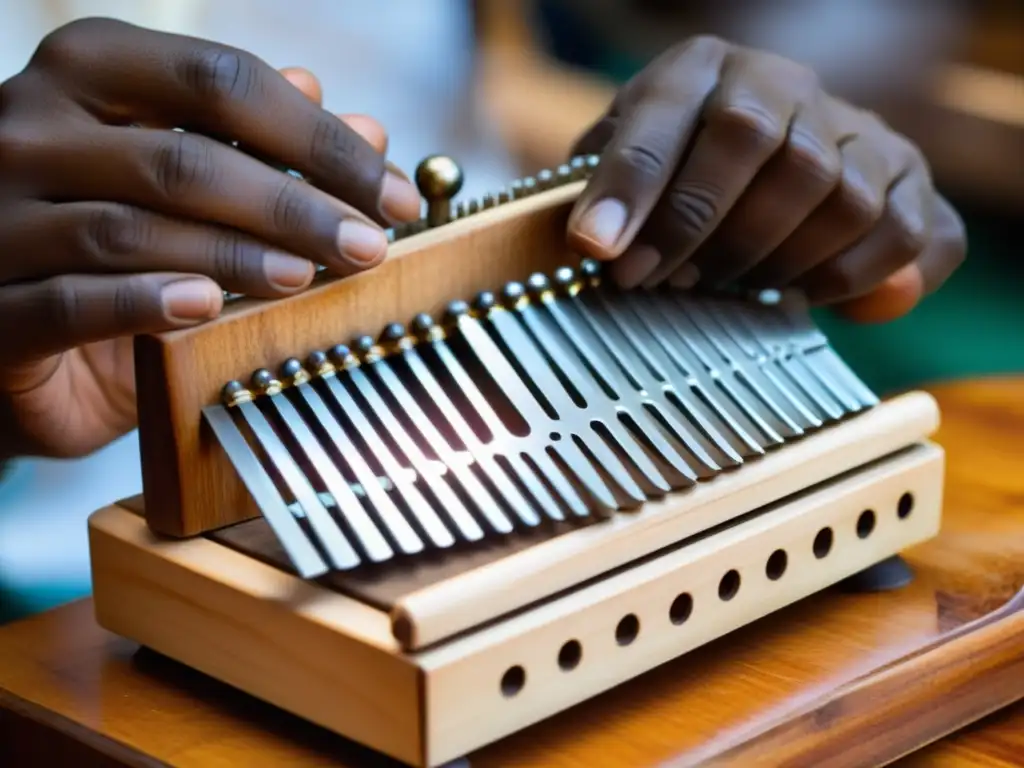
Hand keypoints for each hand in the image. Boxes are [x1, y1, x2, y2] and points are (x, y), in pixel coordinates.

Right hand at [0, 18, 420, 458]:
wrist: (21, 334)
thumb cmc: (123, 247)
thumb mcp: (201, 191)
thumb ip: (271, 152)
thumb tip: (369, 129)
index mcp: (89, 71)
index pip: (221, 81)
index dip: (318, 139)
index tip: (392, 195)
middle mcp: (30, 127)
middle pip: (181, 158)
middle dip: (292, 206)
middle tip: (367, 246)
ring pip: (130, 229)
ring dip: (233, 256)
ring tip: (306, 277)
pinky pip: (72, 299)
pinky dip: (146, 302)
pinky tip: (205, 307)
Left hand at [566, 36, 965, 323]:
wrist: (764, 138)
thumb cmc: (672, 163)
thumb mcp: (615, 160)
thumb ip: (594, 191)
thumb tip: (592, 242)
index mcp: (701, 69)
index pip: (668, 116)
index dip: (632, 187)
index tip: (598, 249)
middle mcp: (784, 83)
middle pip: (756, 144)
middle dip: (700, 229)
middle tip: (661, 280)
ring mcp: (854, 126)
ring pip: (838, 194)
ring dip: (775, 260)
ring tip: (728, 288)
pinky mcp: (908, 172)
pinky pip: (905, 231)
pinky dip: (854, 277)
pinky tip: (802, 295)